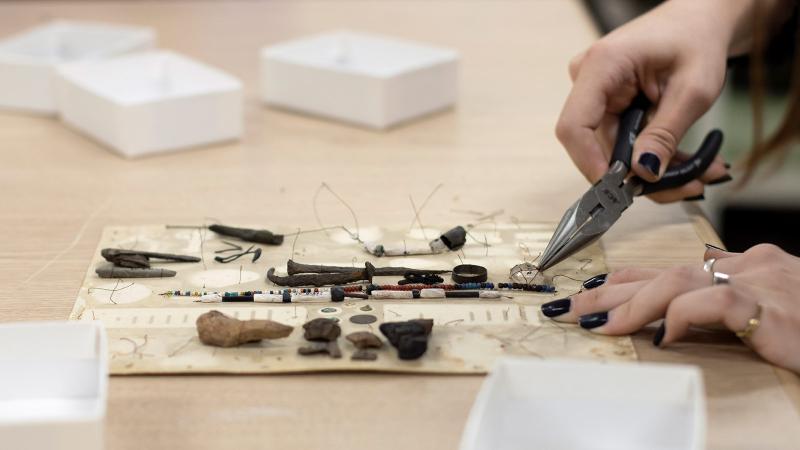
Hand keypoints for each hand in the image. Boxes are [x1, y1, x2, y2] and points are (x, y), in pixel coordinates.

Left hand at [541, 244, 799, 372]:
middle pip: (666, 271)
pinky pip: (715, 304)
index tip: (591, 292)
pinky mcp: (773, 309)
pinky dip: (682, 316)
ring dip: (632, 303)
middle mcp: (751, 266)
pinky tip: (662, 334)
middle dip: (613, 290)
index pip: (673, 267)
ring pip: (681, 281)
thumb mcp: (766, 317)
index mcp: (747, 266)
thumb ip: (725, 311)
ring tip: (597, 324)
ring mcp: (763, 283)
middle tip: (573, 307)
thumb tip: (671, 323)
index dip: (629, 279)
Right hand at [555, 0, 738, 201]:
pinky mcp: (609, 106)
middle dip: (640, 174)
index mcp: (602, 65)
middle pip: (598, 145)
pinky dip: (656, 156)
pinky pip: (625, 143)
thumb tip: (643, 174)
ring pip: (615, 150)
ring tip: (701, 175)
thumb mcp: (693, 89)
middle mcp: (590, 81)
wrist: (701, 20)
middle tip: (687, 186)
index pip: (575, 126)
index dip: (590, 163)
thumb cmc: (698, 39)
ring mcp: (598, 95)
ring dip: (656, 170)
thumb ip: (665, 133)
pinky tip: (687, 164)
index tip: (620, 188)